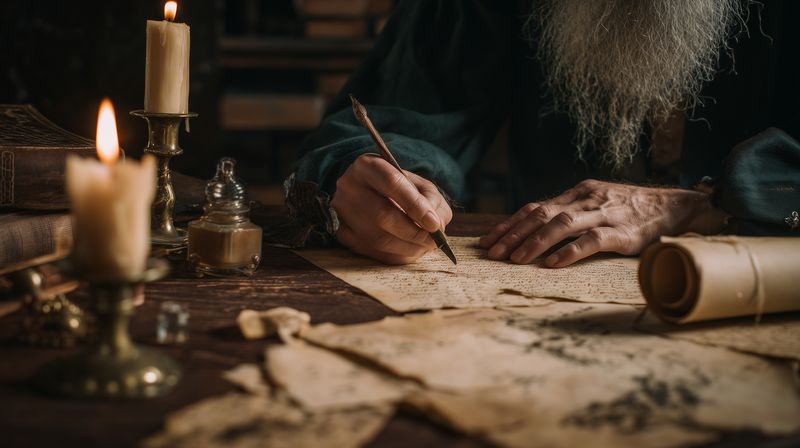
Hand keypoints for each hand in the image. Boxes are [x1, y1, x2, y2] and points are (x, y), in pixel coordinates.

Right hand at [332, 154, 452, 263]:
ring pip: (378, 238)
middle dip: (414, 232)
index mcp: (367, 166)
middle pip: (382, 215)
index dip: (415, 206)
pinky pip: (373, 252)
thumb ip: (431, 199)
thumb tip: (435, 224)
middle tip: (433, 240)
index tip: (434, 223)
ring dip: (408, 247)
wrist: (367, 194)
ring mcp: (342, 212)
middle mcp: (349, 187)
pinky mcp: (342, 234)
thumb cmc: (397, 188)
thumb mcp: (417, 184)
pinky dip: (397, 255)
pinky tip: (411, 250)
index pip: (391, 184)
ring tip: (426, 246)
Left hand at [479, 179, 726, 266]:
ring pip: (562, 224)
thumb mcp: (597, 204)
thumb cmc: (631, 210)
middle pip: (542, 214)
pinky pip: (592, 241)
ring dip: (535, 243)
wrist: (676, 207)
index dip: (510, 224)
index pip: (536, 206)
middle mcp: (587, 199)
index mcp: (578, 192)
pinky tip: (551, 264)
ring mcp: (605, 214)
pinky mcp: (623, 233)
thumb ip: (571, 214)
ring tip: (515, 260)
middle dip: (513, 234)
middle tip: (492, 254)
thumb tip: (535, 231)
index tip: (489, 241)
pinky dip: (569, 252)